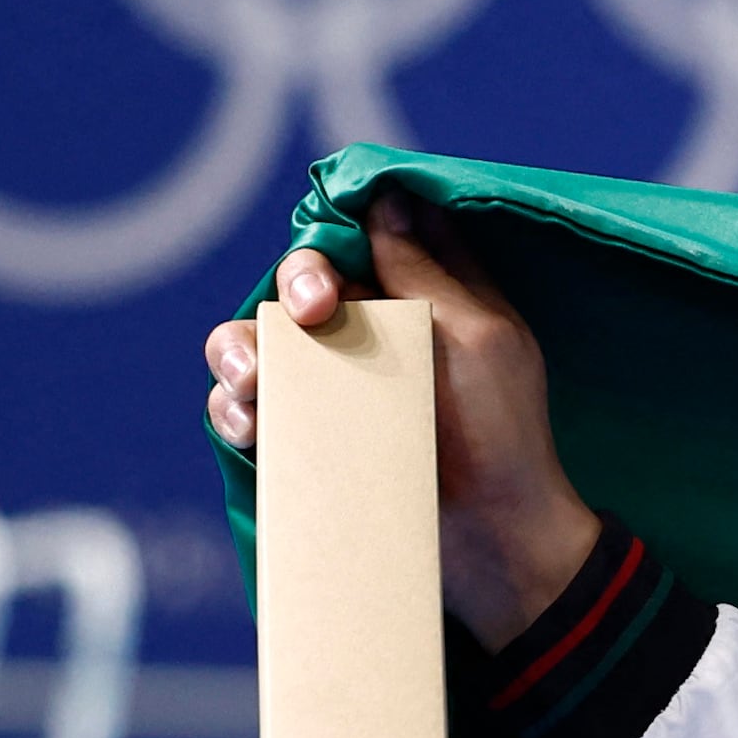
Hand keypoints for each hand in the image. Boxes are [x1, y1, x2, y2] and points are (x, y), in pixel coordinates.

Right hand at [198, 189, 603, 643]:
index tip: (351, 248)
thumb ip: (427, 271)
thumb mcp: (479, 338)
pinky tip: (252, 423)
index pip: (356, 235)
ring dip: (241, 348)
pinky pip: (242, 407)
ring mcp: (329, 385)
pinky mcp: (303, 437)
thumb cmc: (504, 435)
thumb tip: (385, 198)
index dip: (337, 229)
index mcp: (415, 296)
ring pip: (252, 339)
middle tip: (315, 312)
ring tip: (259, 379)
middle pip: (298, 281)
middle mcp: (366, 332)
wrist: (493, 539)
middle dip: (295, 285)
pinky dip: (233, 408)